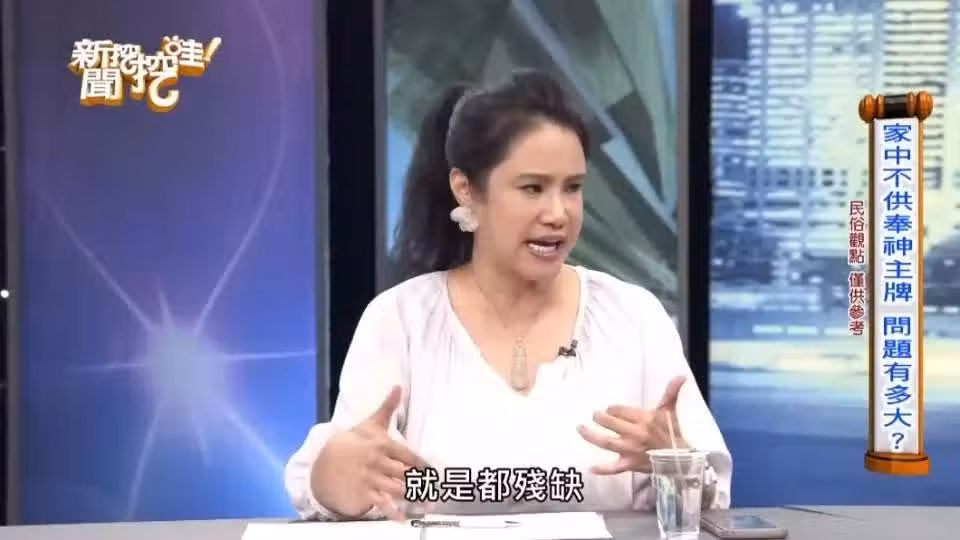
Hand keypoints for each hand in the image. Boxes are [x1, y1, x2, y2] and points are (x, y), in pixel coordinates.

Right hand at [319, 386, 428, 519]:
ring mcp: (371, 479)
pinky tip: (403, 518)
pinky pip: (382, 504)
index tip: (434, 473)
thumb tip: (399, 387)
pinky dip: (393, 512)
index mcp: (382, 444)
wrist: (322, 467)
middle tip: (436, 491)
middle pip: (407, 474)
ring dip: (414, 498)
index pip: (409, 456)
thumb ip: (387, 408)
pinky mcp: (363, 494)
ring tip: (428, 504)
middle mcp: (378, 462)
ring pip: (398, 489)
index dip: (423, 466)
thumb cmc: (349, 445)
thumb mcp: (368, 425)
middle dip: (422, 483)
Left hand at [577, 375, 687, 474]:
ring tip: (580, 428)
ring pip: (607, 442)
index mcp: (645, 419)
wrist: (681, 459)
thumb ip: (671, 392)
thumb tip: (680, 376)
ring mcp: (632, 450)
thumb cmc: (673, 433)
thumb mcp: (670, 411)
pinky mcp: (631, 464)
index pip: (622, 411)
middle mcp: (636, 434)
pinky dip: (603, 469)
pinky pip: (615, 468)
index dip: (613, 409)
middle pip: (611, 424)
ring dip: (592, 436)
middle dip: (600, 418)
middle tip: (594, 415)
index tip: (610, 410)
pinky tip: (591, 468)